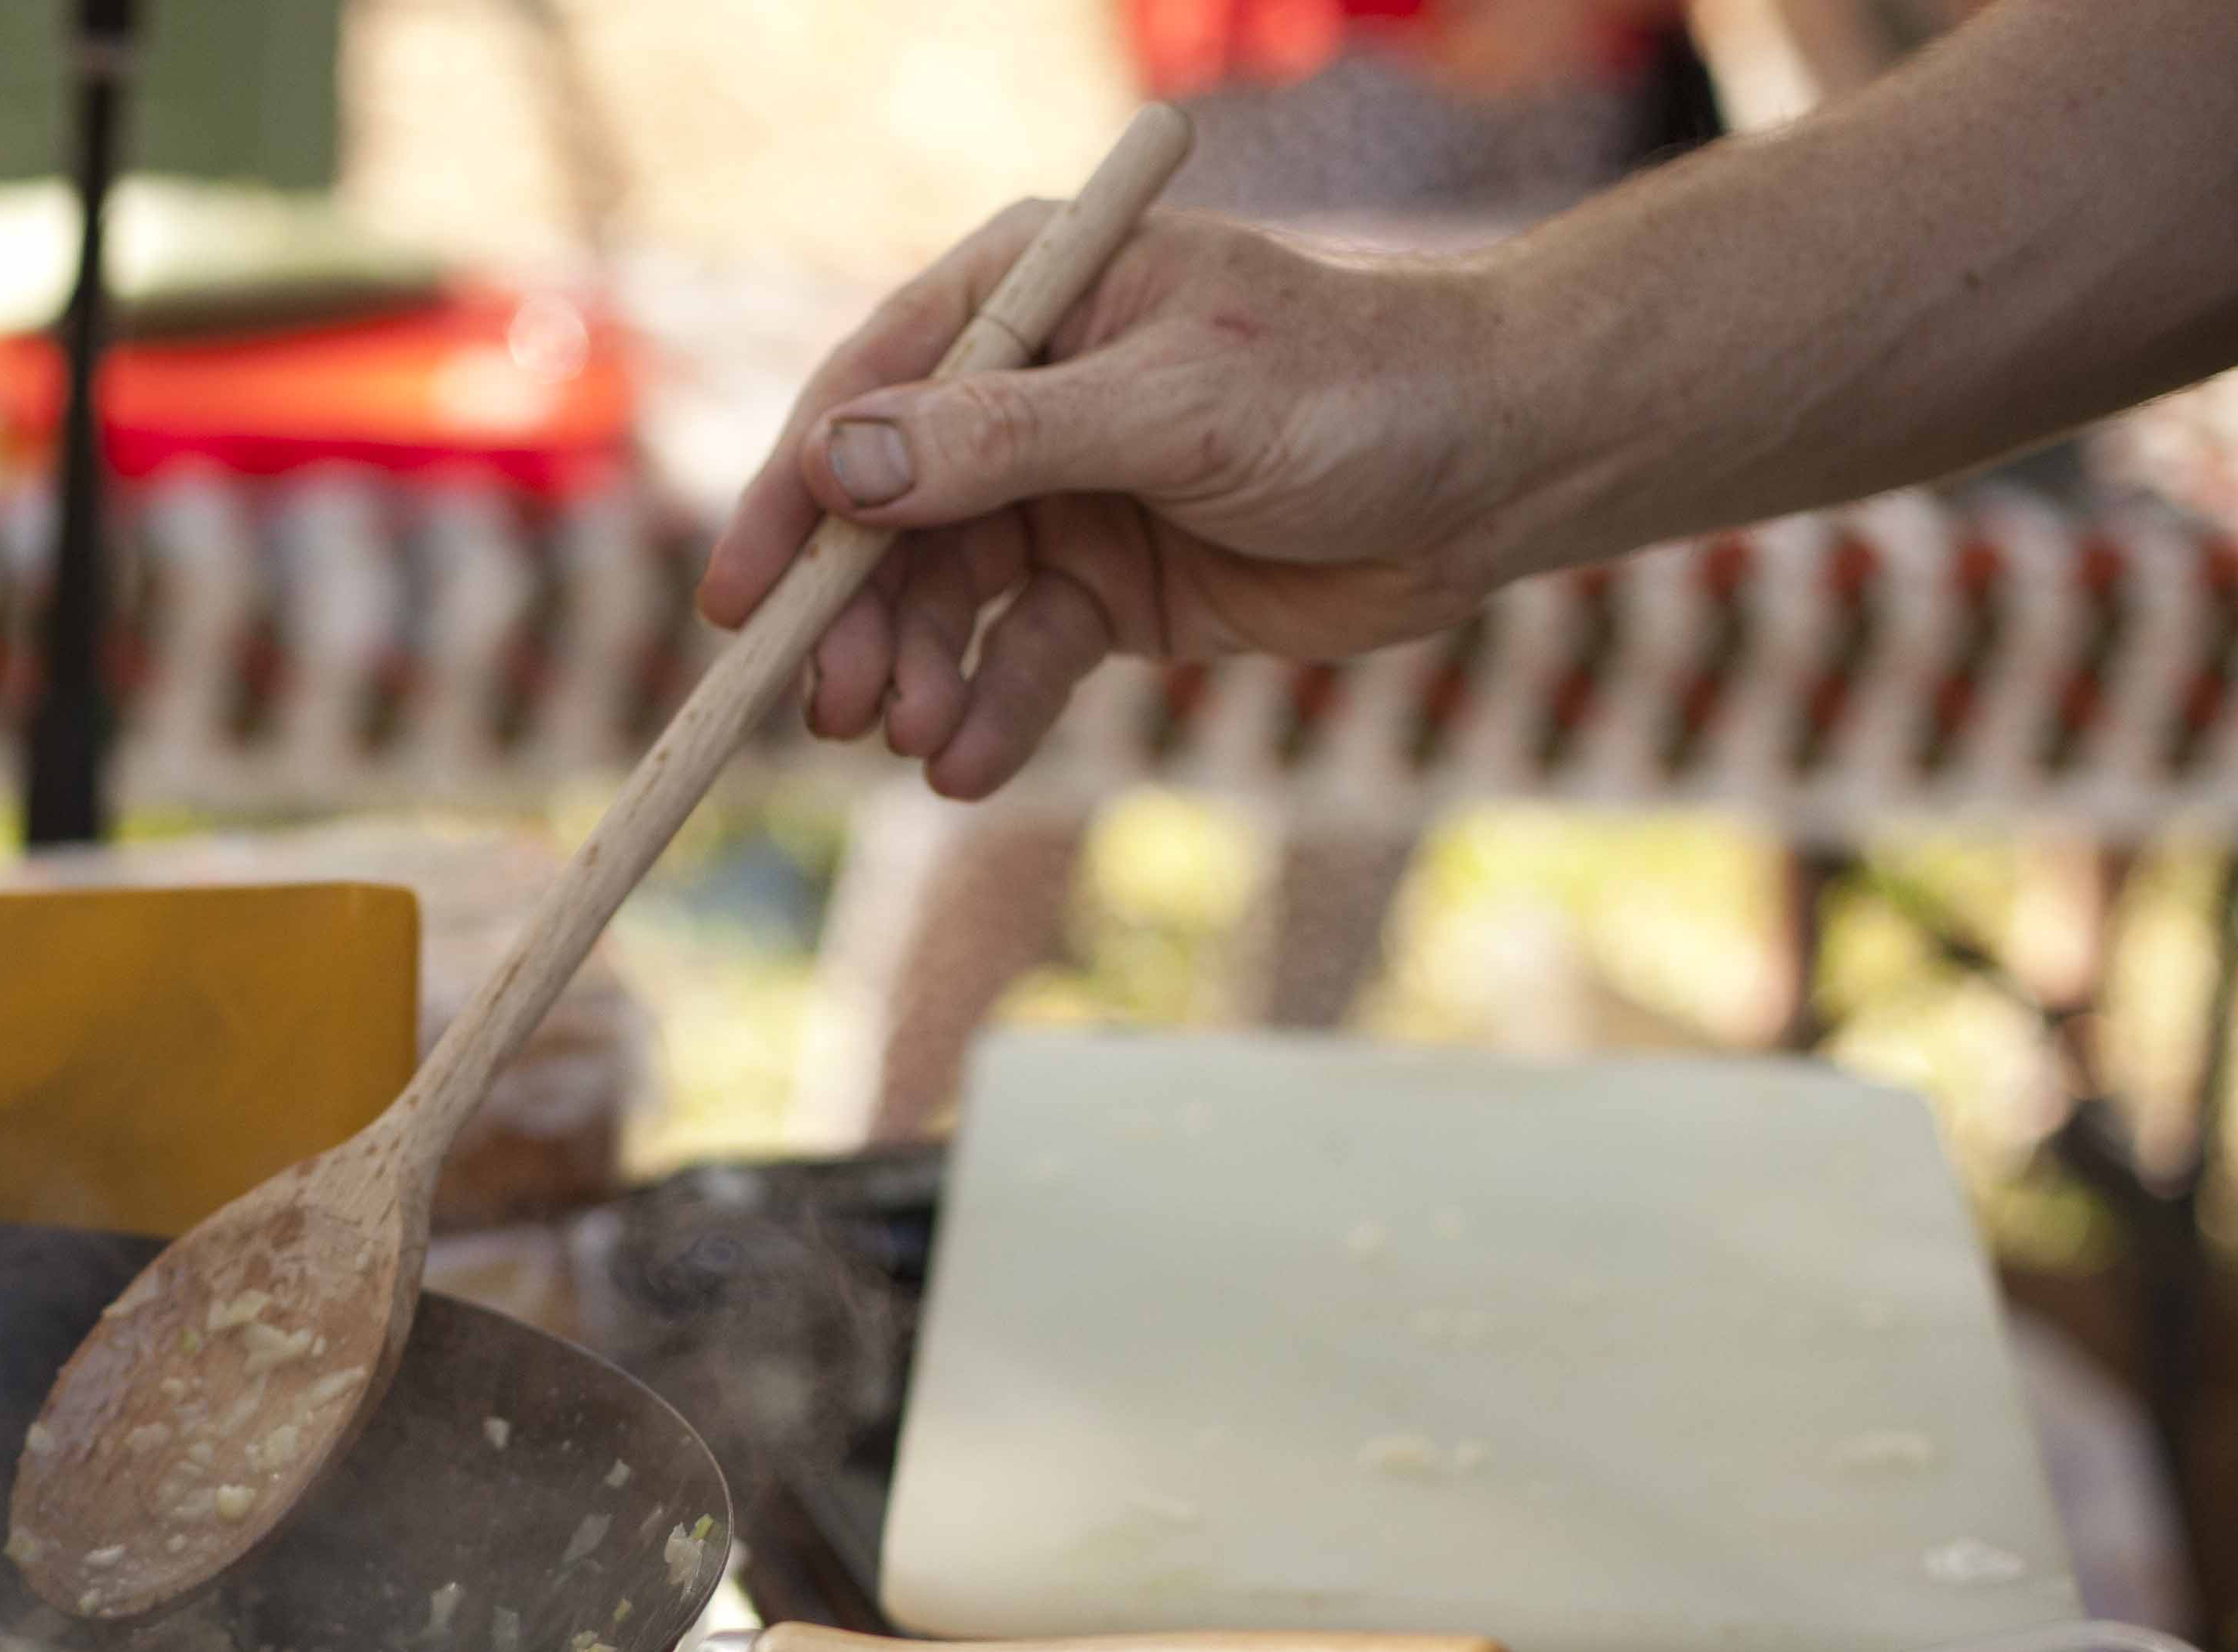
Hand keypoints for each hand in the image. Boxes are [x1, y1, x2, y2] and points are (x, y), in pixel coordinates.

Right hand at [695, 204, 1525, 799]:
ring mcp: (1063, 493)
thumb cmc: (1352, 391)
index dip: (794, 499)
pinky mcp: (1110, 587)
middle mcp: (1026, 392)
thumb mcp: (1177, 405)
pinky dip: (988, 714)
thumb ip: (1005, 438)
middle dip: (855, 615)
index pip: (868, 394)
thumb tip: (844, 467)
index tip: (742, 602)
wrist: (1495, 473)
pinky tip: (967, 766)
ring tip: (913, 739)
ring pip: (945, 598)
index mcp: (1028, 298)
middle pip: (889, 515)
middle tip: (833, 706)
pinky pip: (1020, 657)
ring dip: (918, 673)